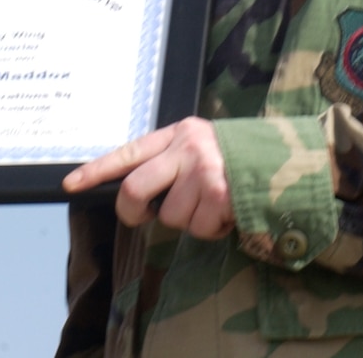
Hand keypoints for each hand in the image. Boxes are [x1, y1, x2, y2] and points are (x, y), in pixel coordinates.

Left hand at [62, 118, 233, 239]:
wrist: (291, 158)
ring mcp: (204, 171)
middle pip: (135, 189)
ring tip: (212, 204)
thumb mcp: (201, 145)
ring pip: (169, 217)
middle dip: (134, 213)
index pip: (128, 152)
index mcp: (177, 133)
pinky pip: (199, 228)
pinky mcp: (221, 194)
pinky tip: (228, 212)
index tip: (70, 185)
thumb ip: (171, 161)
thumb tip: (136, 195)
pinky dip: (212, 229)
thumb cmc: (238, 158)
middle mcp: (187, 148)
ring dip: (190, 221)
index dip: (96, 171)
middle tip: (145, 217)